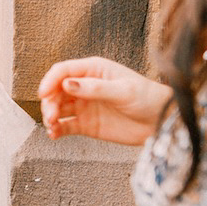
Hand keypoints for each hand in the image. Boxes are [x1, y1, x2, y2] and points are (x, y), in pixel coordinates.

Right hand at [38, 56, 172, 145]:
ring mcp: (84, 106)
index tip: (43, 94)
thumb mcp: (124, 90)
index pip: (63, 71)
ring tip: (52, 126)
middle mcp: (85, 87)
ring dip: (50, 116)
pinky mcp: (86, 124)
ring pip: (57, 108)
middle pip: (56, 91)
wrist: (163, 122)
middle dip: (49, 102)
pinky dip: (56, 130)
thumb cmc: (148, 98)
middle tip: (51, 115)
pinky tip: (54, 134)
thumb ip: (95, 88)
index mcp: (93, 71)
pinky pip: (65, 126)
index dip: (50, 81)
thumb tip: (67, 84)